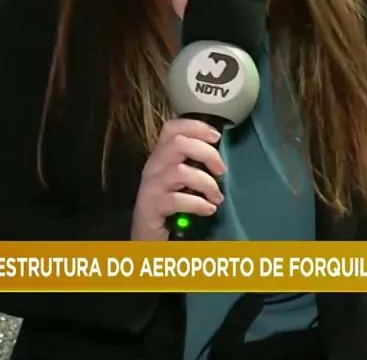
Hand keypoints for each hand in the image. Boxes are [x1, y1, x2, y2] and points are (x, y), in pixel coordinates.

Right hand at [130, 118, 226, 240]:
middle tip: (221, 170)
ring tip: (216, 197)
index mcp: (160, 157)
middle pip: (178, 143)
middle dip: (206, 153)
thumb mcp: (179, 182)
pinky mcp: (151, 207)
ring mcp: (150, 187)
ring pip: (180, 171)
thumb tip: (218, 157)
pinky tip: (208, 210)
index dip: (195, 127)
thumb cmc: (168, 207)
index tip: (216, 137)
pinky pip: (177, 200)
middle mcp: (152, 167)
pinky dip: (198, 204)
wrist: (144, 240)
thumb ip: (192, 165)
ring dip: (206, 183)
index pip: (172, 128)